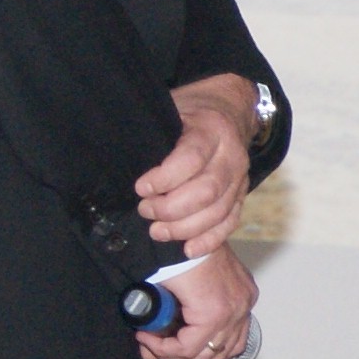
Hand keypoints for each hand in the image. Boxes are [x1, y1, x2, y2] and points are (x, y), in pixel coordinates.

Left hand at [138, 74, 258, 249]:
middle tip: (145, 210)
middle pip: (206, 191)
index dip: (164, 178)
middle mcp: (231, 155)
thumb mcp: (170, 109)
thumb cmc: (189, 112)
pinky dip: (210, 240)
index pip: (191, 158)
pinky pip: (229, 223)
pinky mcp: (241, 196)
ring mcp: (240, 178)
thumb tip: (117, 157)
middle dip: (171, 208)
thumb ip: (154, 133)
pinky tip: (188, 249)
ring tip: (157, 231)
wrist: (228, 111)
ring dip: (185, 228)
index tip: (141, 189)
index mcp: (212, 130)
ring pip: (218, 212)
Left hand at [139, 242, 254, 358]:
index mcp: (213, 311)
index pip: (189, 350)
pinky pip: (241, 334)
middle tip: (158, 347)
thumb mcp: (157, 290)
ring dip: (202, 355)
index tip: (147, 339)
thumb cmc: (175, 253)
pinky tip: (205, 342)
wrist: (193, 226)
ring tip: (180, 348)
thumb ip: (153, 324)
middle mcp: (235, 311)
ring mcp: (245, 305)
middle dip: (179, 355)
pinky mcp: (248, 297)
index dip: (163, 350)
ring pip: (228, 349)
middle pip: (208, 355)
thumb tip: (148, 349)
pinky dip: (223, 344)